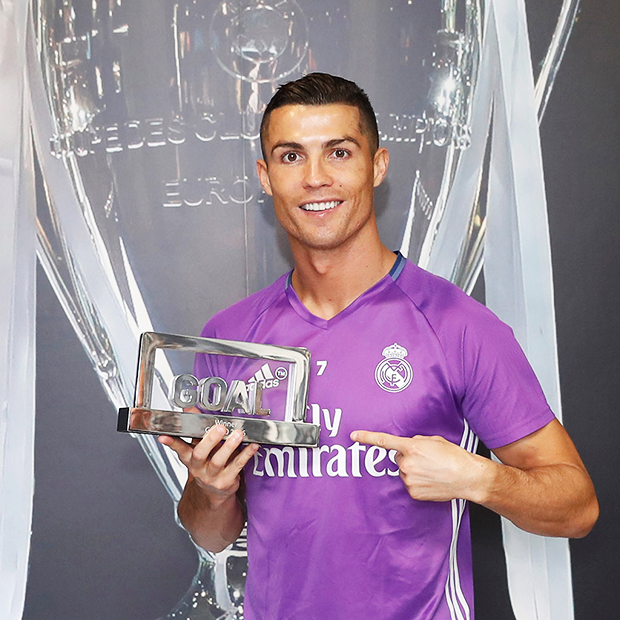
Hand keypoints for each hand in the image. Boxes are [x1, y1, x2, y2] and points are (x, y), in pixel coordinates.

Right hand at [159, 416, 258, 505]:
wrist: (213, 493)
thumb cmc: (207, 465)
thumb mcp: (198, 448)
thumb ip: (196, 429)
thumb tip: (190, 409)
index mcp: (190, 458)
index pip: (179, 448)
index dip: (172, 442)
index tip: (164, 435)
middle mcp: (199, 468)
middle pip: (200, 454)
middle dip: (210, 440)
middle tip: (220, 428)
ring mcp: (212, 476)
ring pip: (219, 460)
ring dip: (229, 446)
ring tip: (238, 434)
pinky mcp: (226, 481)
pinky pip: (237, 466)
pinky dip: (246, 454)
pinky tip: (252, 446)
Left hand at [350, 430, 484, 501]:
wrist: (468, 477)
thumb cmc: (454, 456)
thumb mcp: (433, 440)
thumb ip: (416, 441)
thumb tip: (407, 446)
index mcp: (411, 447)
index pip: (384, 441)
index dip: (367, 438)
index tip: (354, 436)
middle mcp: (407, 464)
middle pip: (398, 458)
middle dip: (408, 458)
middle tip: (426, 459)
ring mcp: (409, 480)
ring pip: (404, 472)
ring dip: (413, 470)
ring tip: (432, 471)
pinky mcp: (413, 493)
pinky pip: (410, 484)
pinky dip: (418, 482)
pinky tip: (431, 480)